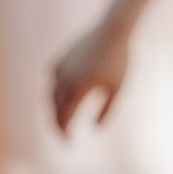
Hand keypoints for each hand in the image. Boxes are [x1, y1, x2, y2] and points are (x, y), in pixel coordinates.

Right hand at [51, 14, 131, 136]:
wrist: (113, 29)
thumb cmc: (120, 60)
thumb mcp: (117, 89)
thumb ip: (106, 110)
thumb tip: (96, 128)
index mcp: (79, 88)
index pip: (65, 116)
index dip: (64, 132)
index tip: (68, 144)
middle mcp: (65, 78)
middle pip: (55, 107)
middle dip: (57, 124)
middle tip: (63, 136)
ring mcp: (61, 65)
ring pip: (52, 92)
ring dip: (54, 107)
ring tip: (61, 117)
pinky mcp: (62, 56)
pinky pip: (54, 76)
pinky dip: (55, 88)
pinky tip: (60, 92)